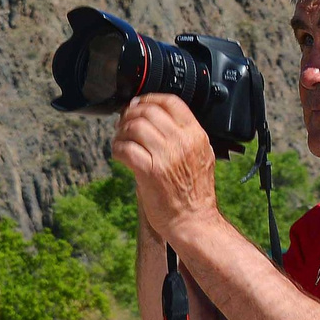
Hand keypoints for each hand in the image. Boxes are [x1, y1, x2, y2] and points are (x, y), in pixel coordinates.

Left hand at [112, 95, 219, 244]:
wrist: (194, 221)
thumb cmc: (196, 193)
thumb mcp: (202, 156)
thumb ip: (185, 136)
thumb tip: (159, 120)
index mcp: (195, 135)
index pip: (171, 102)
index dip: (149, 99)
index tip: (139, 105)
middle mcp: (181, 142)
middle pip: (148, 111)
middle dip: (130, 114)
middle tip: (123, 122)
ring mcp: (165, 157)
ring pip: (134, 127)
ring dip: (122, 131)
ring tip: (121, 139)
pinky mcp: (149, 172)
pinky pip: (125, 149)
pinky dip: (117, 148)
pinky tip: (119, 153)